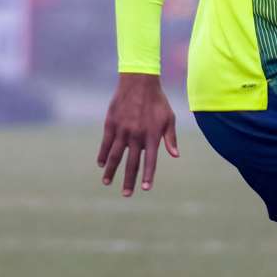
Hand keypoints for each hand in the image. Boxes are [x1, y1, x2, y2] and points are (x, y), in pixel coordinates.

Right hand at [98, 72, 179, 194]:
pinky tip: (101, 164)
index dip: (147, 175)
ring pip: (115, 156)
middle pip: (131, 163)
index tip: (145, 188)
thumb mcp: (169, 118)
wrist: (139, 82)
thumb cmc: (157, 101)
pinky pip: (105, 143)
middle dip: (129, 180)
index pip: (150, 161)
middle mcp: (137, 136)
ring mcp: (122, 130)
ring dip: (111, 171)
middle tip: (126, 194)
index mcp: (152, 136)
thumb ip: (170, 138)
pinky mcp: (111, 124)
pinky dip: (102, 155)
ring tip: (107, 183)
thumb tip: (175, 156)